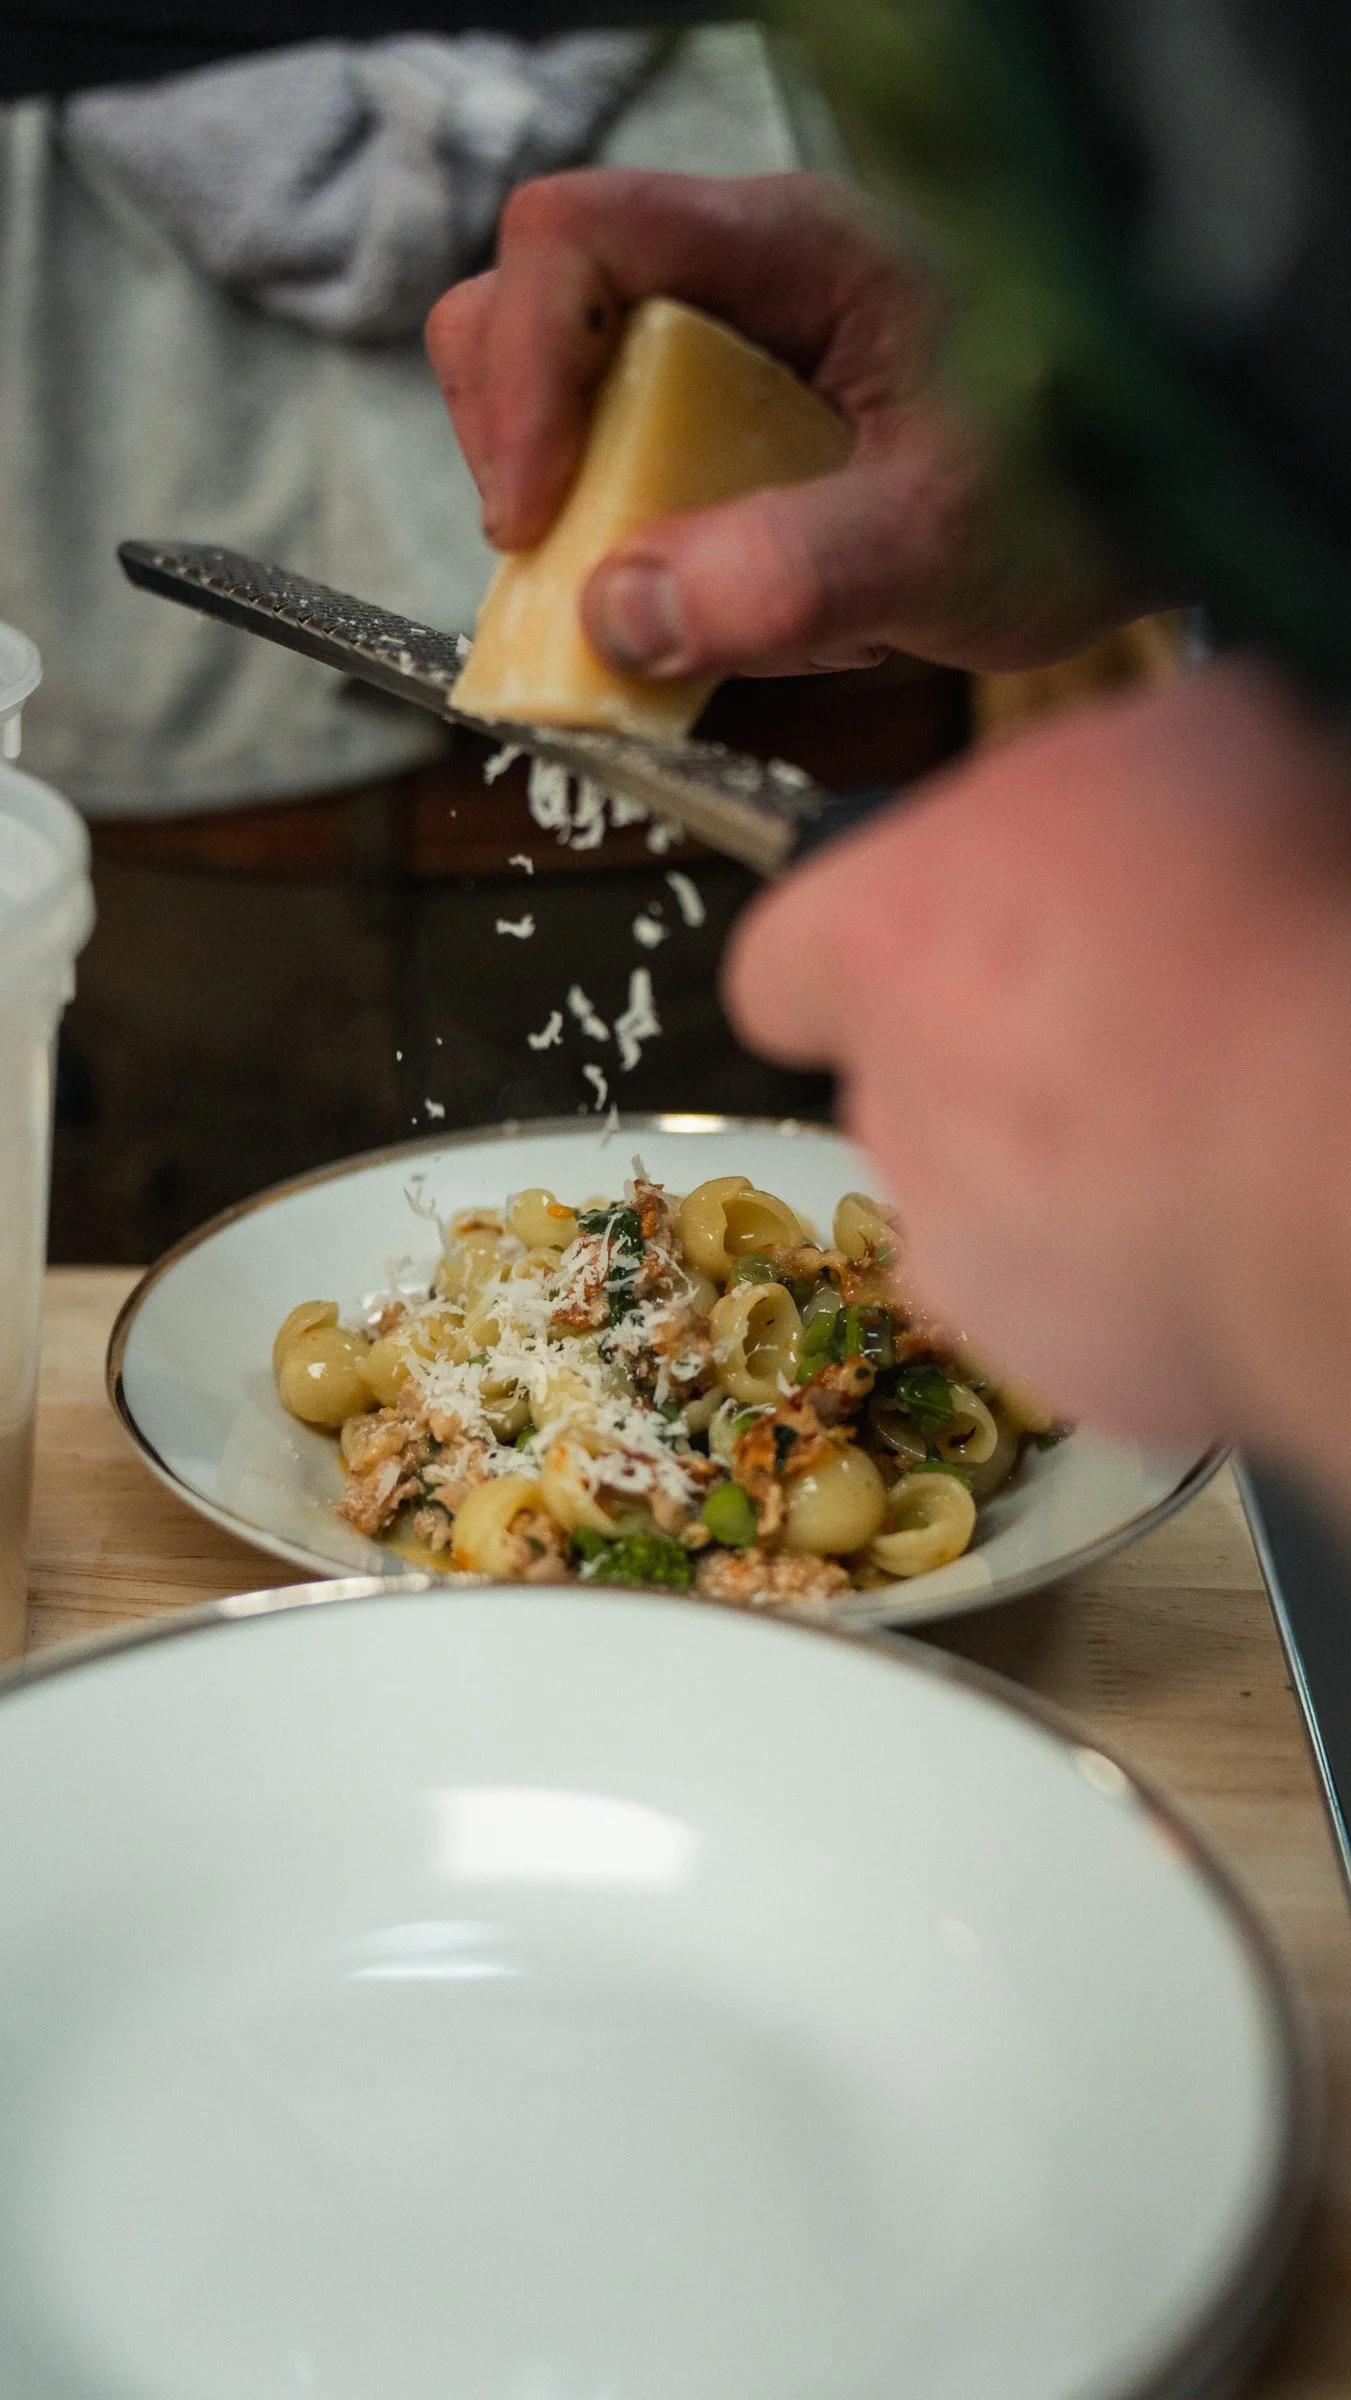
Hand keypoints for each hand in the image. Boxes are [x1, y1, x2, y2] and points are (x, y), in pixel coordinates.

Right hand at [426, 168, 1156, 679]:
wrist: (1156, 514)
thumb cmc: (1084, 491)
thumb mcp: (944, 542)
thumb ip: (790, 577)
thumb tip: (620, 614)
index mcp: (792, 250)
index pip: (577, 237)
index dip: (522, 369)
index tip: (537, 514)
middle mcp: (746, 283)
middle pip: (537, 302)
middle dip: (523, 439)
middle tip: (561, 556)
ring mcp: (737, 355)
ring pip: (572, 392)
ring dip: (576, 506)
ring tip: (651, 591)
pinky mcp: (741, 429)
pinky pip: (628, 468)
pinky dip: (629, 547)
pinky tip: (706, 600)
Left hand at [725, 659, 1350, 1498]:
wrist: (1329, 1152)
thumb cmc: (1256, 918)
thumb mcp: (1191, 740)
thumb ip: (1092, 784)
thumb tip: (1114, 798)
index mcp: (880, 935)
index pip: (783, 963)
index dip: (861, 954)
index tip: (935, 944)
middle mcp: (888, 1104)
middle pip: (901, 1080)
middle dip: (988, 1057)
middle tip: (1124, 1020)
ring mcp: (963, 1252)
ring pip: (980, 1203)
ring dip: (1058, 1167)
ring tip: (1192, 1122)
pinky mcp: (1052, 1358)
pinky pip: (1071, 1302)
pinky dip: (1128, 1268)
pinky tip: (1220, 1214)